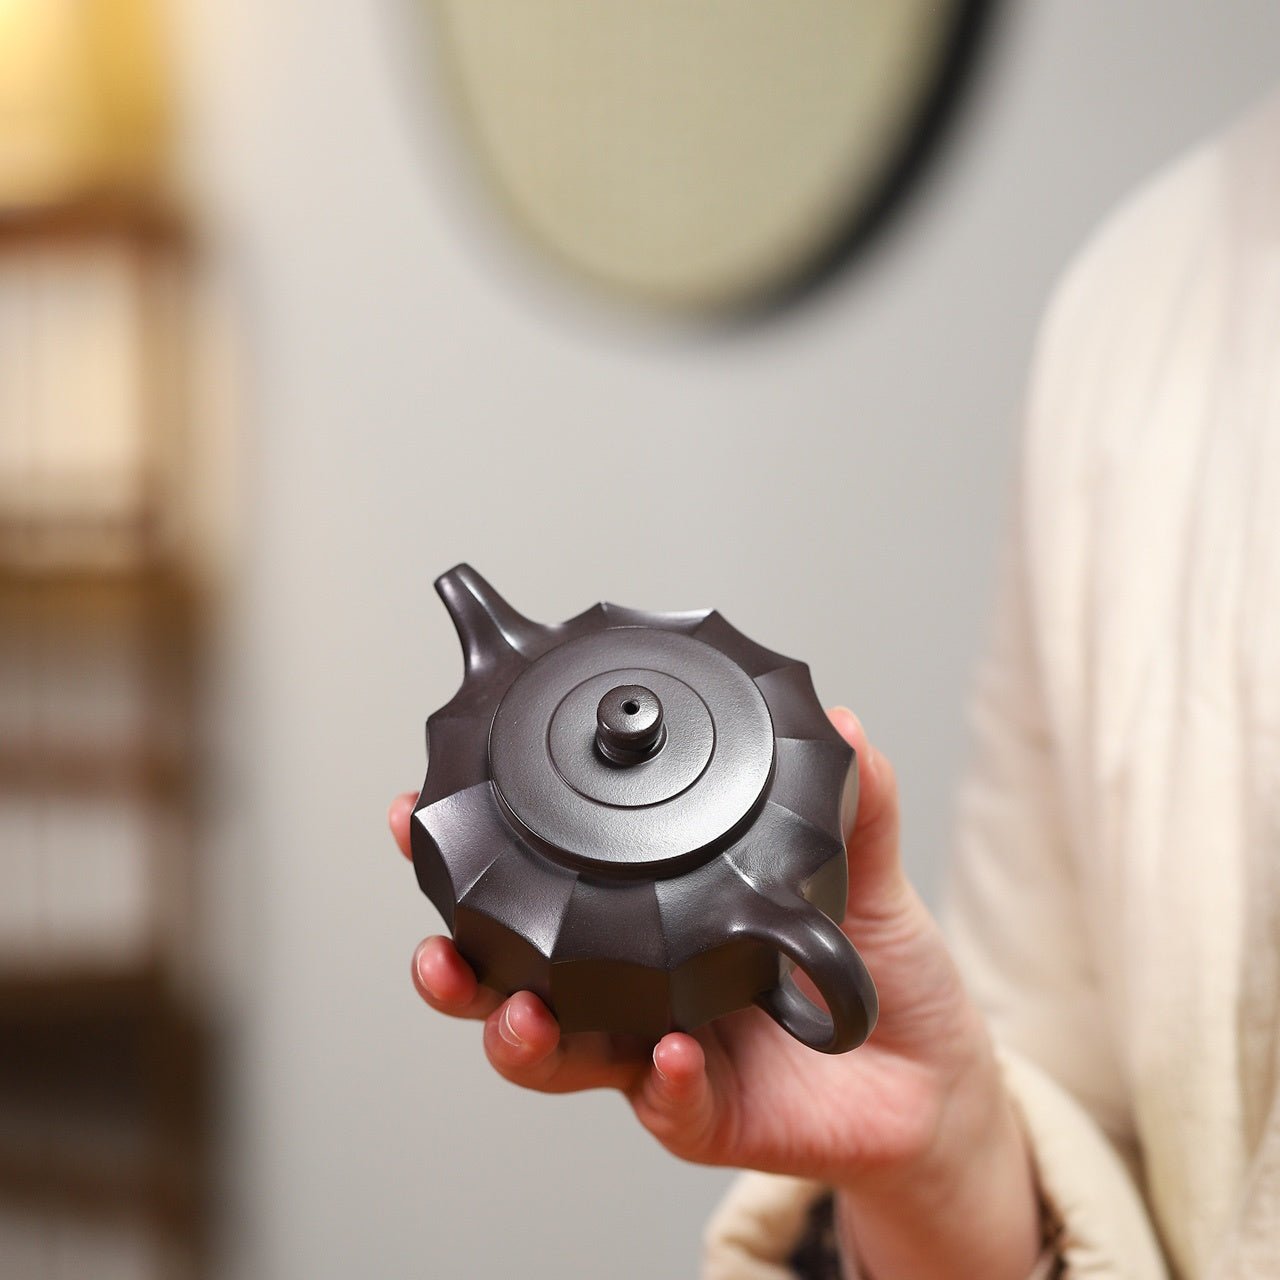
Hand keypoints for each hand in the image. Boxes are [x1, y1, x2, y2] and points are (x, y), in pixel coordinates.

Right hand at [389, 709, 1039, 1277]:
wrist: (932, 1078)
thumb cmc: (875, 968)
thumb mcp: (864, 874)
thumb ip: (851, 804)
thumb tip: (843, 716)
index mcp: (648, 914)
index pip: (540, 881)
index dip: (471, 855)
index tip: (412, 814)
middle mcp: (635, 983)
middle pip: (512, 977)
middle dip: (456, 963)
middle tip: (436, 945)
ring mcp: (658, 1053)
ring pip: (557, 1056)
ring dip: (521, 1036)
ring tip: (520, 1012)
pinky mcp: (706, 1116)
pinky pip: (666, 1106)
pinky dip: (661, 1081)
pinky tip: (670, 1054)